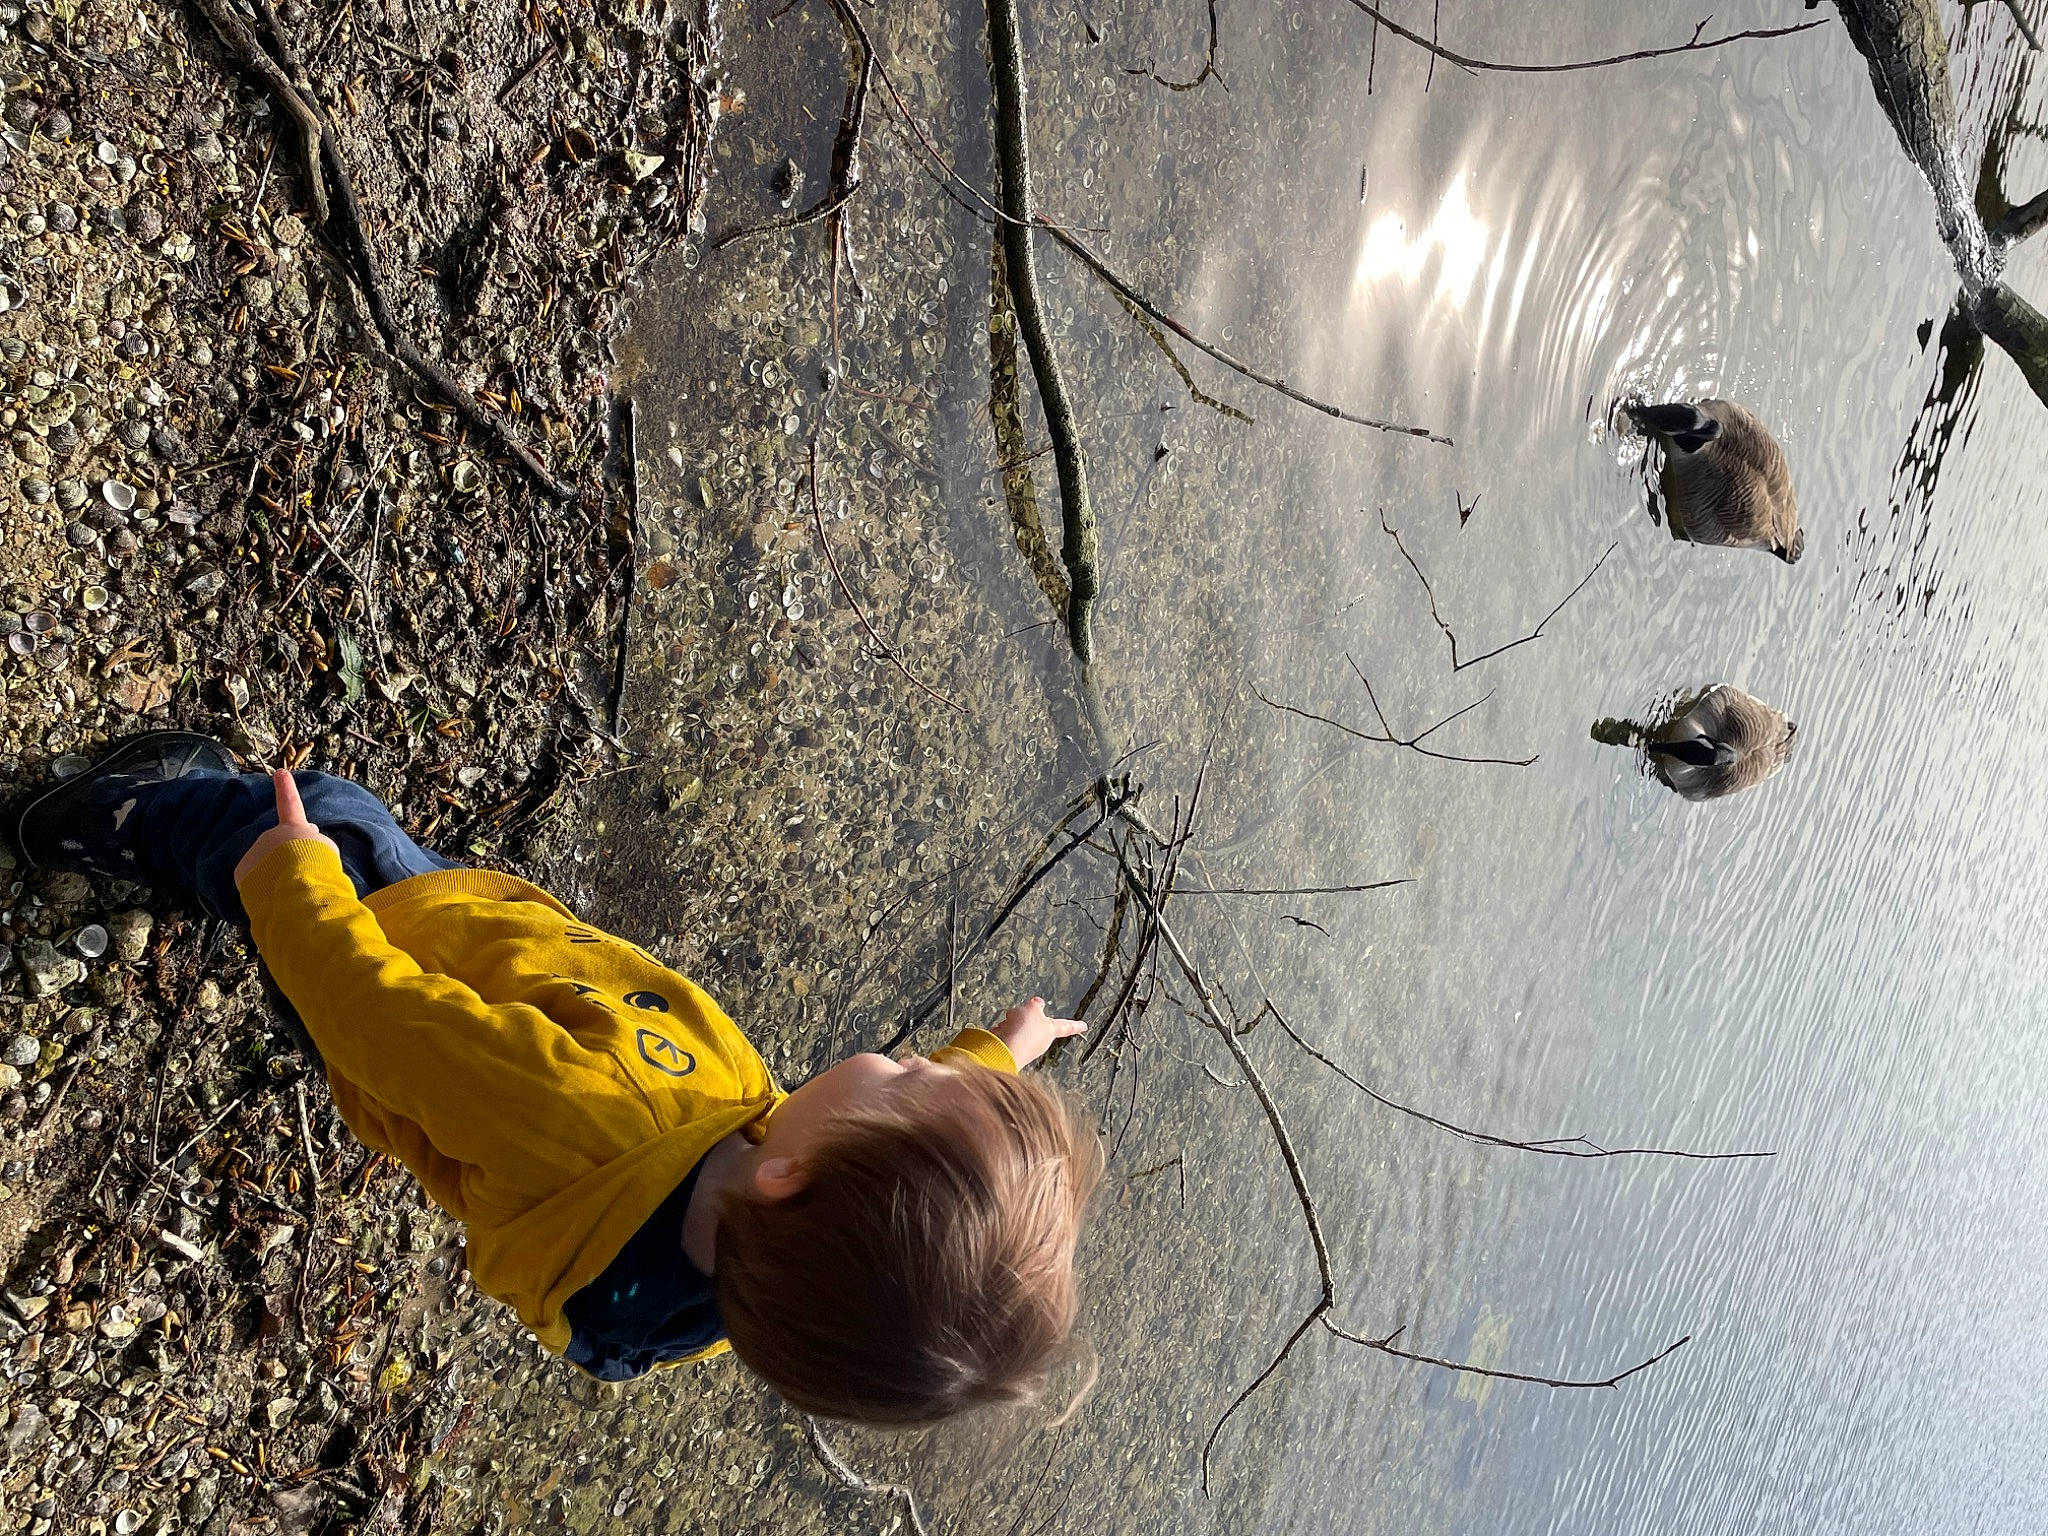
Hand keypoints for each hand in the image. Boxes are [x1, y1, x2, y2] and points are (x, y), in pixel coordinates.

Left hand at [233, 770, 337, 887]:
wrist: (295, 884)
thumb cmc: (316, 864)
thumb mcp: (326, 849)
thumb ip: (313, 843)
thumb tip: (303, 845)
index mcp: (293, 827)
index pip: (290, 803)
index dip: (286, 788)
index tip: (281, 772)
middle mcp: (270, 836)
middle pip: (280, 846)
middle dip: (289, 857)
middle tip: (304, 872)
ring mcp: (254, 853)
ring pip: (266, 865)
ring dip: (277, 875)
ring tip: (291, 887)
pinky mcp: (242, 873)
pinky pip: (255, 880)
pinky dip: (263, 887)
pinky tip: (275, 895)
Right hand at [990, 996, 1084, 1067]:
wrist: (1006, 1048)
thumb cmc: (1024, 1030)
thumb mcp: (1032, 1009)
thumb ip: (1036, 1005)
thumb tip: (1037, 1003)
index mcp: (1050, 1031)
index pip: (1065, 1026)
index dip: (1075, 1025)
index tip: (1085, 1026)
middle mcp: (1040, 1041)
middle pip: (1031, 1022)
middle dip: (1022, 1016)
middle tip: (1017, 1016)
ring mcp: (1025, 1047)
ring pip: (1015, 1026)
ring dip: (1009, 1023)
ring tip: (1008, 1026)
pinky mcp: (1011, 1050)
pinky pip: (1004, 1034)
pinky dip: (1001, 1031)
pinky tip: (1000, 1034)